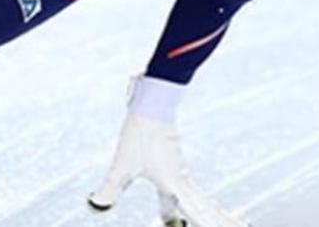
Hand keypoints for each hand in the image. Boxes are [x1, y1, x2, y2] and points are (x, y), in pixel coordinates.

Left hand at [88, 76, 248, 226]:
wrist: (154, 105)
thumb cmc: (139, 135)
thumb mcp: (121, 165)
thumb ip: (110, 189)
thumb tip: (93, 205)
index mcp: (172, 186)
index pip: (190, 215)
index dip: (198, 224)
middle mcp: (181, 181)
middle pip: (202, 210)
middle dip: (214, 222)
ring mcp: (179, 171)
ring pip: (197, 200)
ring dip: (208, 215)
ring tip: (225, 225)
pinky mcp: (174, 163)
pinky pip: (189, 190)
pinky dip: (198, 203)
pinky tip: (190, 205)